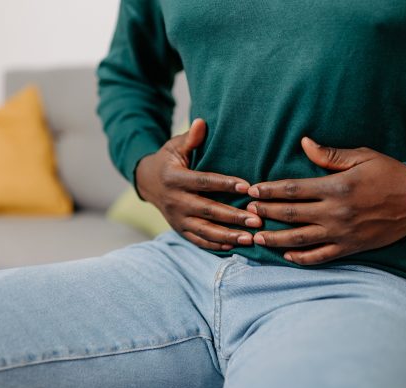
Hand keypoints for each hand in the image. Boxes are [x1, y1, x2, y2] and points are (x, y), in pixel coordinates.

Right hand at [136, 119, 261, 250]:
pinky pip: (198, 240)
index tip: (247, 187)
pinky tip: (234, 246)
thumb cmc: (168, 160)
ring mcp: (177, 218)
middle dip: (233, 217)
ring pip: (204, 230)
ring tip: (250, 239)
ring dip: (228, 236)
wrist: (147, 182)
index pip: (204, 182)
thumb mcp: (175, 146)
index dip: (225, 185)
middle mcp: (175, 201)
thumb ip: (190, 138)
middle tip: (257, 220)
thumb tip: (202, 122)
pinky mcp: (179, 229)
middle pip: (208, 210)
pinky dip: (215, 245)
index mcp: (174, 178)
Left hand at [246, 137, 405, 264]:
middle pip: (291, 214)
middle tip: (247, 213)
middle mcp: (336, 212)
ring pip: (300, 239)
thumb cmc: (391, 173)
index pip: (293, 189)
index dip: (269, 190)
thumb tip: (304, 143)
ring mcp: (342, 232)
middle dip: (266, 213)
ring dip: (275, 239)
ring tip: (256, 238)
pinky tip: (287, 256)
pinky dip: (302, 258)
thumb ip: (330, 154)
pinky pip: (321, 256)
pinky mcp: (350, 247)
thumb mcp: (362, 157)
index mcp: (336, 187)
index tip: (252, 191)